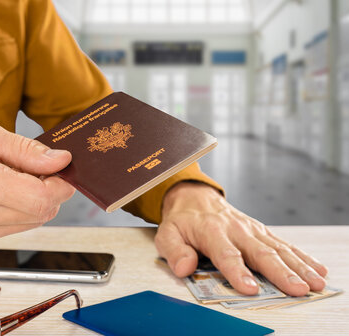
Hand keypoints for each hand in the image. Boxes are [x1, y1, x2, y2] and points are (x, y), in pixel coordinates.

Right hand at [0, 121, 74, 250]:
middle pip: (41, 214)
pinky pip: (11, 229)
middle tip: (37, 169)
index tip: (62, 169)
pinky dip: (16, 212)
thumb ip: (25, 150)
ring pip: (29, 224)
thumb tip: (60, 160)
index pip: (42, 198)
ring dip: (33, 202)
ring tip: (12, 178)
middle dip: (49, 191)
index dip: (61, 184)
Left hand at [155, 182, 327, 296]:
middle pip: (260, 253)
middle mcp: (236, 230)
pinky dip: (302, 256)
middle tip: (297, 289)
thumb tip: (184, 267)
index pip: (226, 254)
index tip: (250, 288)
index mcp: (211, 231)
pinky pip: (284, 244)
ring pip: (278, 249)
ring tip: (315, 283)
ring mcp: (252, 230)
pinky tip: (317, 269)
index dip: (238, 272)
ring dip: (298, 267)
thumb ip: (174, 250)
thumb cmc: (182, 220)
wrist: (194, 196)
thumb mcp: (167, 233)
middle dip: (280, 272)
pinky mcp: (261, 231)